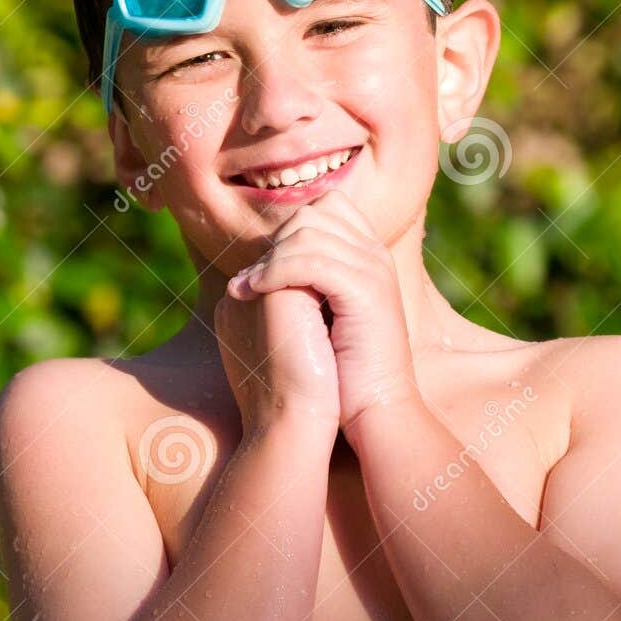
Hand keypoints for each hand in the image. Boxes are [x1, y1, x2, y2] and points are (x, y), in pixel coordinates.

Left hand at [227, 191, 417, 429]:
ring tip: (245, 291)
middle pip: (313, 215)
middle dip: (273, 246)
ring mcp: (373, 270)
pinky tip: (256, 293)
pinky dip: (276, 272)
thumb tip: (260, 265)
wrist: (374, 410)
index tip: (260, 272)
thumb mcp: (322, 316)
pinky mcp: (365, 291)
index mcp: (368, 257)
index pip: (326, 209)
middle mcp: (374, 256)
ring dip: (268, 261)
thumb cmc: (343, 373)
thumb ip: (304, 283)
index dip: (287, 234)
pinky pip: (310, 261)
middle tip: (246, 282)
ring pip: (307, 234)